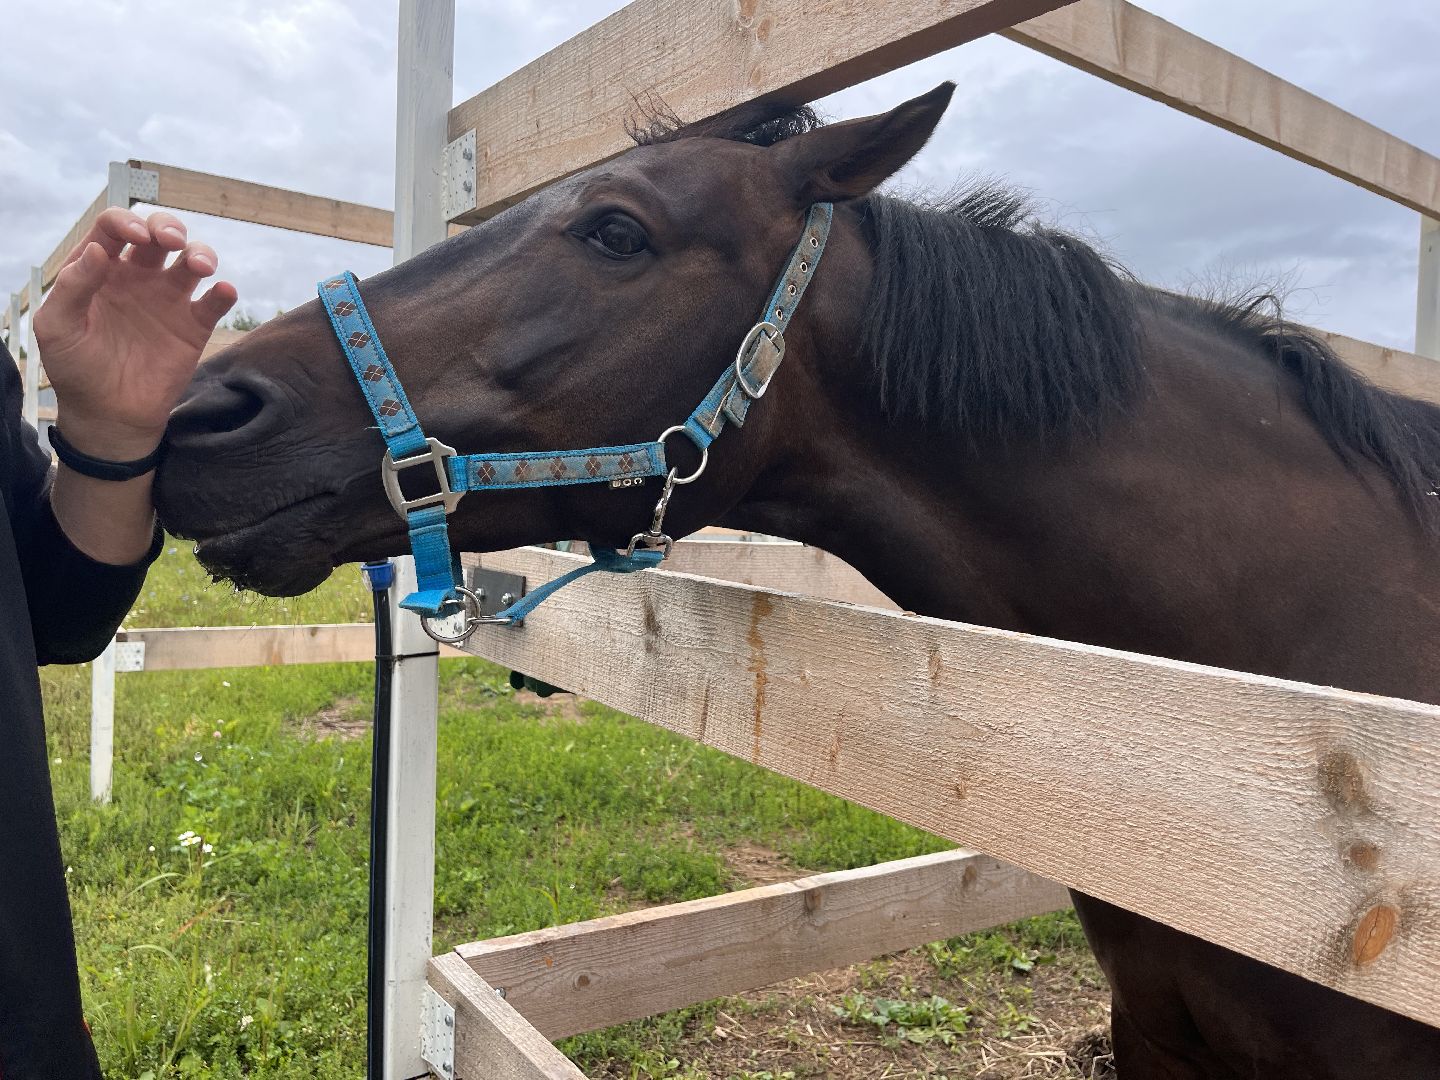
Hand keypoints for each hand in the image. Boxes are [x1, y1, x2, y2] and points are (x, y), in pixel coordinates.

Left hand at [33, 209, 236, 459]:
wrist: (109, 416)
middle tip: (171, 241)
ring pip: (191, 259)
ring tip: (200, 267)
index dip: (126, 222)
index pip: (114, 228)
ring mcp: (168, 300)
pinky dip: (224, 292)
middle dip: (168, 227)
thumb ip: (72, 286)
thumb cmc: (76, 369)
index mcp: (99, 269)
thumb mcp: (56, 327)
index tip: (135, 237)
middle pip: (158, 233)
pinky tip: (222, 291)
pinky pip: (214, 302)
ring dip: (201, 253)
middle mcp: (137, 277)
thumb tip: (99, 250)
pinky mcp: (193, 326)